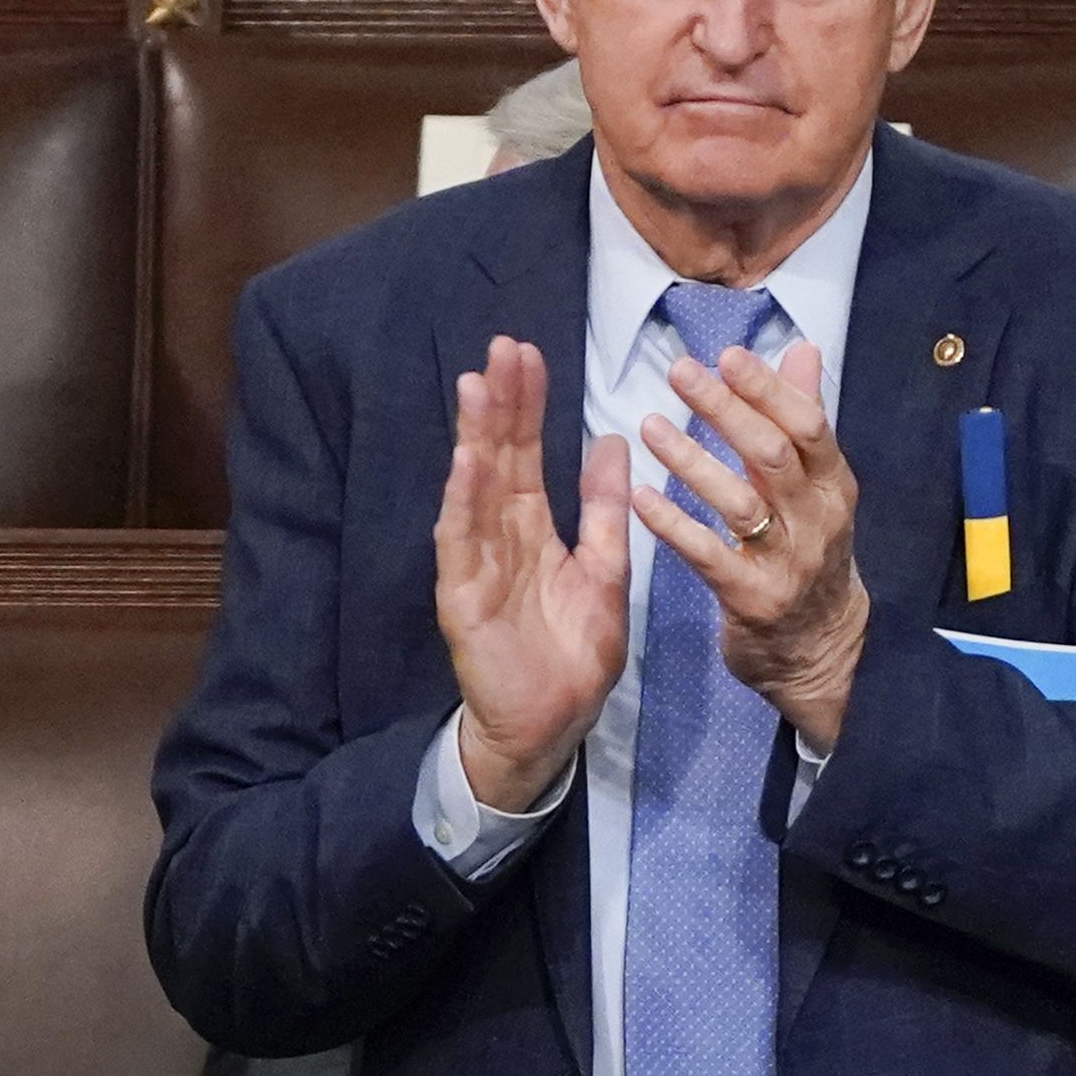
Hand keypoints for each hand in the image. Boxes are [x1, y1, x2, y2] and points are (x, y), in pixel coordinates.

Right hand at [435, 334, 626, 814]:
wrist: (549, 728)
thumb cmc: (572, 657)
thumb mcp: (605, 574)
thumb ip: (604, 512)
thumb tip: (613, 442)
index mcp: (534, 530)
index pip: (525, 454)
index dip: (527, 405)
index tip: (529, 353)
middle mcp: (499, 538)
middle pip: (497, 458)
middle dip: (500, 405)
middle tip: (502, 348)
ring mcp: (476, 565)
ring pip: (473, 490)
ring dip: (474, 439)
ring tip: (477, 387)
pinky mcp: (464, 598)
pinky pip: (462, 544)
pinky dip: (463, 503)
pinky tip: (465, 463)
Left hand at [635, 338, 869, 751]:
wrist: (820, 651)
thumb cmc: (809, 553)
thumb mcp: (818, 487)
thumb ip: (803, 418)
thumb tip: (801, 349)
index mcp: (834, 485)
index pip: (807, 426)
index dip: (767, 389)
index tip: (726, 355)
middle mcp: (817, 520)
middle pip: (772, 455)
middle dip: (725, 411)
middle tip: (679, 374)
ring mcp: (786, 564)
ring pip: (739, 503)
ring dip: (691, 462)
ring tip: (649, 426)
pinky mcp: (752, 600)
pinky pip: (708, 556)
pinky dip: (673, 525)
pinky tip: (639, 497)